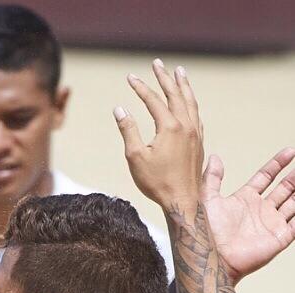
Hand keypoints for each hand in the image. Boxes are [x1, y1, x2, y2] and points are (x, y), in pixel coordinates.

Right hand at [114, 59, 203, 213]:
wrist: (182, 202)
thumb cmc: (157, 183)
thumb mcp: (136, 157)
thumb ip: (128, 130)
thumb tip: (119, 109)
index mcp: (170, 127)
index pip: (153, 100)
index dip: (140, 87)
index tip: (130, 77)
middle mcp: (186, 125)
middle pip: (175, 94)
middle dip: (165, 77)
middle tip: (158, 63)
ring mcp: (196, 134)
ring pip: (190, 102)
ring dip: (183, 86)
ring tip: (179, 73)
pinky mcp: (199, 143)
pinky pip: (197, 115)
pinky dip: (191, 103)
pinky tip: (189, 103)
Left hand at [202, 148, 294, 283]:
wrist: (211, 257)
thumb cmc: (205, 233)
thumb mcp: (207, 199)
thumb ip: (212, 178)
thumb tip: (215, 157)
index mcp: (245, 200)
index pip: (266, 177)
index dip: (277, 164)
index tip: (289, 151)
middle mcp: (260, 211)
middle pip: (283, 189)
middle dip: (294, 177)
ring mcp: (270, 225)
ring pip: (293, 203)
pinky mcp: (278, 239)